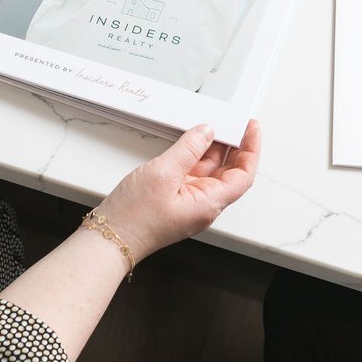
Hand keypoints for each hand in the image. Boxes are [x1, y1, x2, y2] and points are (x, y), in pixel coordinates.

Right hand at [96, 120, 260, 258]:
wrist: (109, 238)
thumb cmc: (135, 216)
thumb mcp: (163, 173)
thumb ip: (188, 149)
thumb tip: (206, 131)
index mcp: (209, 203)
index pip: (243, 175)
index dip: (251, 150)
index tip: (250, 128)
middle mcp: (204, 204)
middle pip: (229, 172)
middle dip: (235, 147)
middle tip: (235, 122)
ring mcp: (189, 202)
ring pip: (210, 171)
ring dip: (214, 149)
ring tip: (215, 125)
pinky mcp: (176, 199)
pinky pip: (193, 174)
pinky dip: (196, 156)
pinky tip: (193, 141)